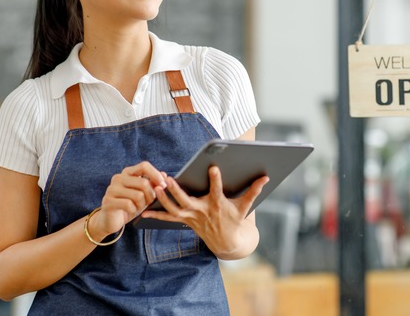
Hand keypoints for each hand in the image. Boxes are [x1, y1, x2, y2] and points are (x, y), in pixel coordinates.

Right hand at [86, 162, 166, 240]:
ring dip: (142, 204)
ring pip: (138, 195)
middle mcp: (118, 178)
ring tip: (138, 207)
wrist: (111, 220)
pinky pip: (129, 205)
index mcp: (127, 173)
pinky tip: (130, 211)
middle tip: (149, 202)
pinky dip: (133, 210)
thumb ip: (152, 184)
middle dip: (151, 195)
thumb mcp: (144, 194)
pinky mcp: (108, 201)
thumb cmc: (130, 205)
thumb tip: (164, 174)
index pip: (144, 166)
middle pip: (144, 183)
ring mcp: (112, 189)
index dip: (156, 174)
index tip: (163, 185)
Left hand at [141, 165, 268, 257]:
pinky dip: (156, 215)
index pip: (217, 191)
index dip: (216, 179)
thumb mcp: (245, 207)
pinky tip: (143, 212)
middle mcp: (203, 211)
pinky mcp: (185, 221)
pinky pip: (168, 218)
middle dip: (177, 190)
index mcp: (218, 205)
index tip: (213, 167)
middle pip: (187, 201)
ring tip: (154, 186)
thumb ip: (254, 190)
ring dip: (163, 199)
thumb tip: (266, 177)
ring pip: (174, 209)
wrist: (227, 242)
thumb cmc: (235, 220)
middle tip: (167, 179)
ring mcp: (192, 217)